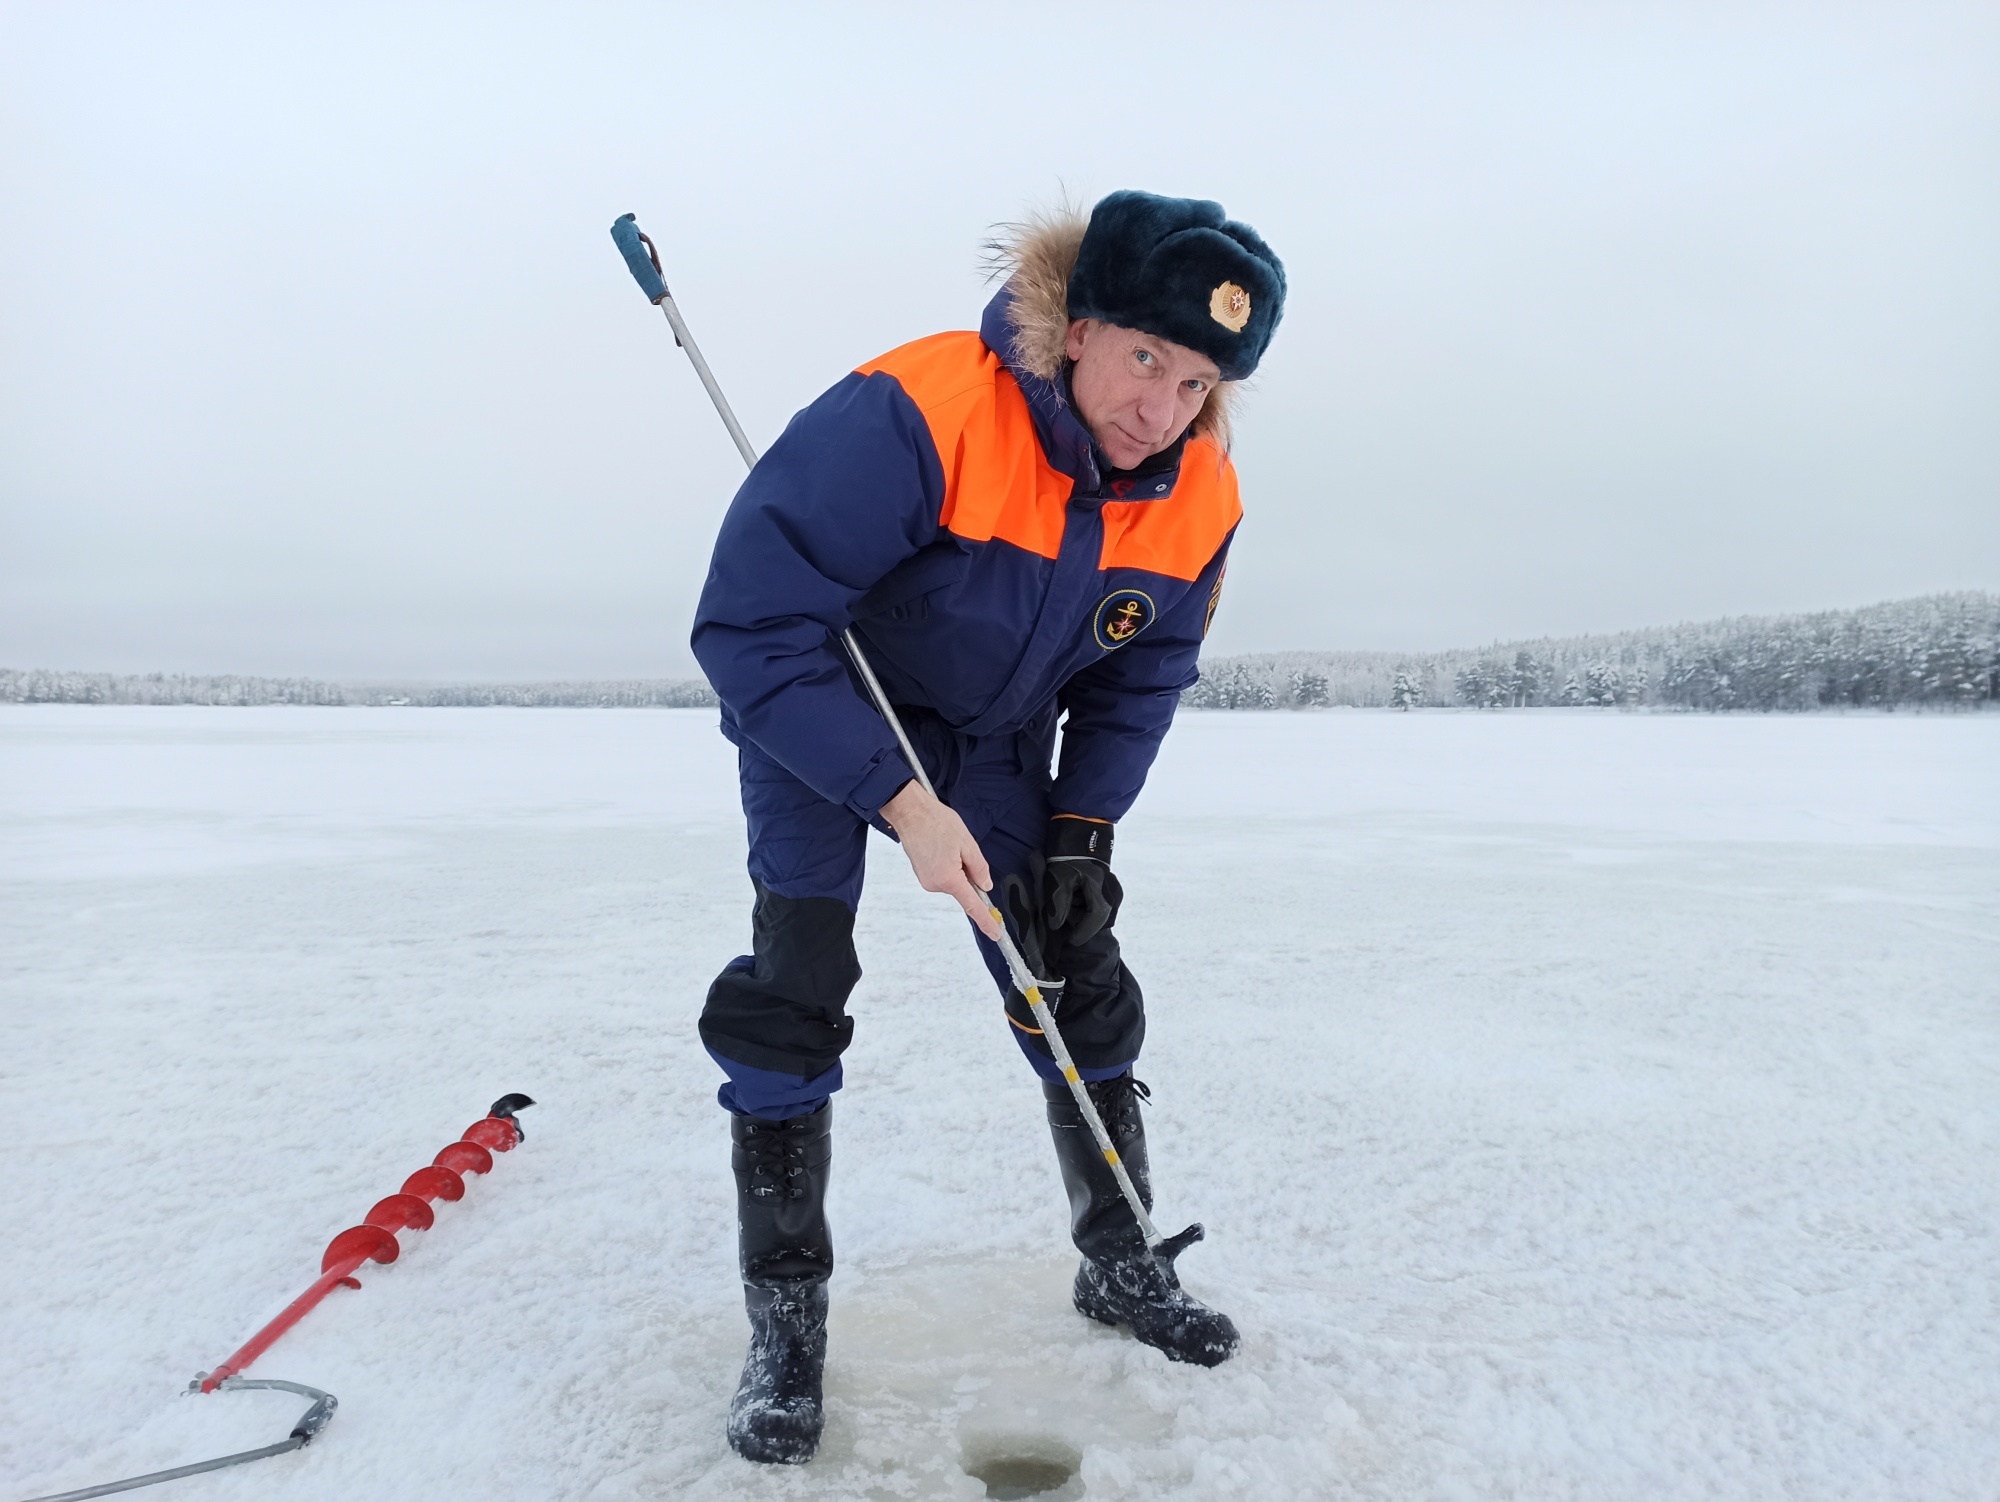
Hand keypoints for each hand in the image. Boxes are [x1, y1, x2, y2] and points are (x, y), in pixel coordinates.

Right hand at [882, 781, 1002, 938]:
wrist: (910, 812)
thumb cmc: (935, 822)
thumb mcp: (967, 843)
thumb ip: (980, 868)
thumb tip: (985, 885)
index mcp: (949, 878)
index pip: (972, 906)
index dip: (986, 920)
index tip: (996, 933)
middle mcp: (935, 884)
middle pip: (963, 888)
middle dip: (969, 873)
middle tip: (963, 849)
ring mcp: (926, 880)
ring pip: (954, 881)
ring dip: (958, 867)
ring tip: (948, 844)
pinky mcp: (922, 875)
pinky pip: (944, 876)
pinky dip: (949, 865)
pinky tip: (942, 847)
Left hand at [1044, 816, 1118, 946]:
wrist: (1080, 827)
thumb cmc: (1066, 852)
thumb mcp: (1058, 878)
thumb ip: (1058, 904)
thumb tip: (1056, 925)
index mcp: (1102, 890)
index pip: (1096, 920)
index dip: (1082, 933)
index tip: (1070, 941)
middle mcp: (1112, 891)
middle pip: (1098, 917)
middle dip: (1082, 921)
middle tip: (1064, 916)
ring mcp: (1113, 887)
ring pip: (1098, 910)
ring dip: (1082, 912)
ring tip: (1067, 901)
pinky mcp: (1108, 884)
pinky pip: (1098, 902)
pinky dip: (1085, 903)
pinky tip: (1073, 894)